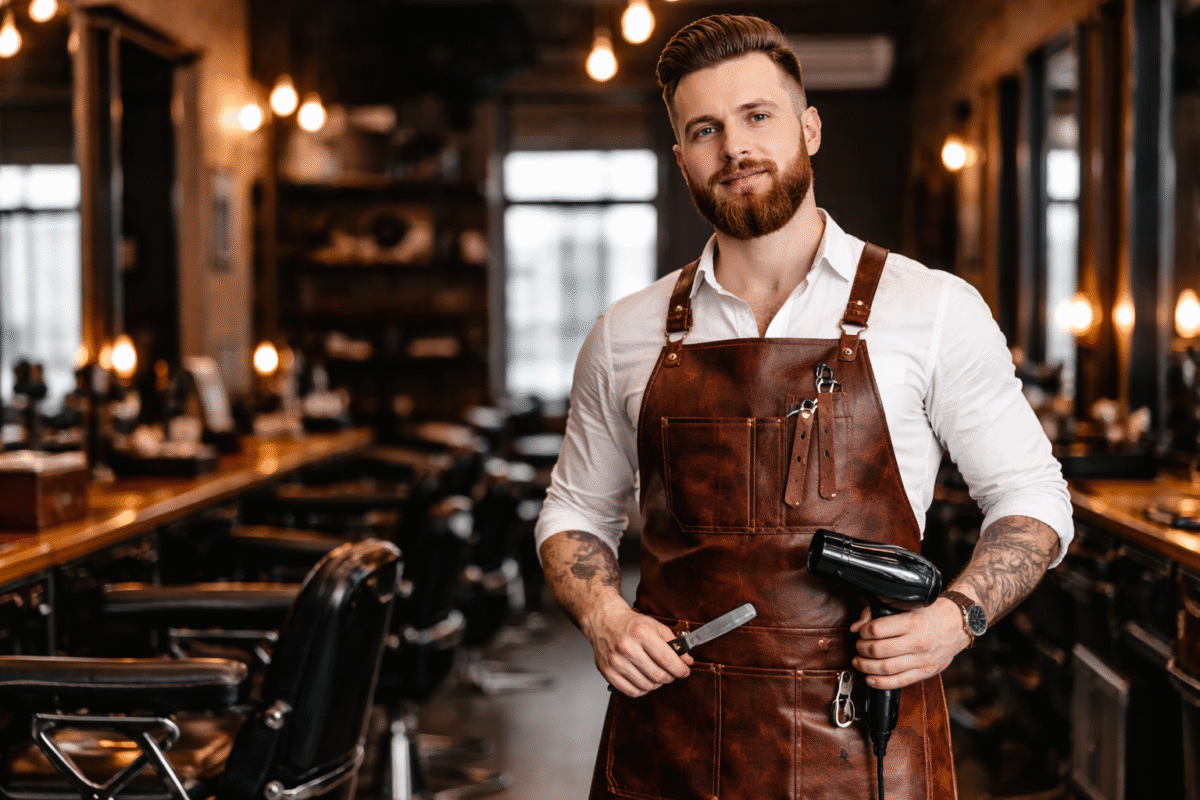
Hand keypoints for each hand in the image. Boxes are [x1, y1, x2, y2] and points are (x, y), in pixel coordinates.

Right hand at [583, 602, 693, 696]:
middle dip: (670, 677)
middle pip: (658, 675)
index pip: (667, 659)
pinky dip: (643, 690)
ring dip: (657, 684)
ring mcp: (615, 661)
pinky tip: (644, 680)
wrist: (604, 621)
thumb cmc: (630, 623)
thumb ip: (673, 642)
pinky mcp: (607, 673)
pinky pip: (632, 691)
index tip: (685, 671)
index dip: (680, 669)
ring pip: (646, 685)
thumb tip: (687, 661)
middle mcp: (626, 647)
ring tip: (657, 674)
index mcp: (641, 633)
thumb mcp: (654, 625)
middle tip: (672, 672)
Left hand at [848, 597, 971, 689]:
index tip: (862, 631)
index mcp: (912, 623)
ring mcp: (922, 660)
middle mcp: (917, 642)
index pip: (876, 630)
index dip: (863, 631)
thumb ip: (878, 612)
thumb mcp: (907, 605)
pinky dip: (880, 683)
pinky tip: (869, 678)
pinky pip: (899, 682)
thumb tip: (856, 627)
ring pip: (885, 668)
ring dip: (866, 666)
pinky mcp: (925, 672)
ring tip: (859, 661)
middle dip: (861, 649)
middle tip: (859, 646)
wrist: (958, 625)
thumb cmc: (931, 613)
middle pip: (877, 650)